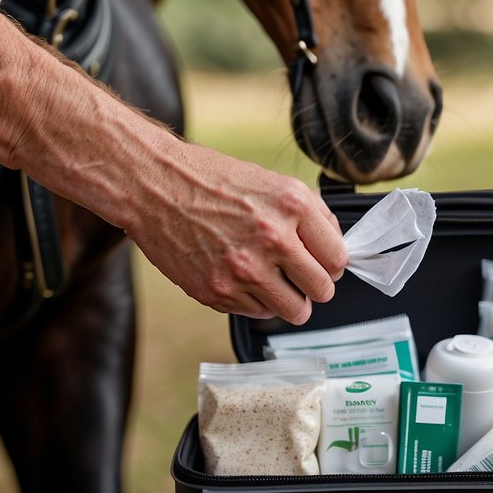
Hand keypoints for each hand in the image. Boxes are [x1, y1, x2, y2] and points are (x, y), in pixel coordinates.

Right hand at [0, 14, 346, 323]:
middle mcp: (273, 239)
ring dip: (289, 301)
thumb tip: (336, 248)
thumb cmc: (210, 180)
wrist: (153, 186)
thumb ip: (309, 215)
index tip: (322, 263)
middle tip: (300, 277)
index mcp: (292, 206)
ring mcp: (244, 270)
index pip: (339, 259)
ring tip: (275, 285)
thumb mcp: (271, 183)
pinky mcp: (218, 291)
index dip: (332, 263)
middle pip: (322, 290)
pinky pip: (256, 312)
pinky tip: (241, 279)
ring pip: (294, 311)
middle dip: (315, 286)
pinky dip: (255, 302)